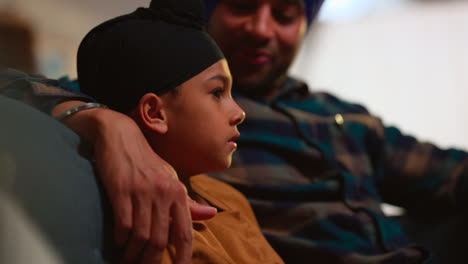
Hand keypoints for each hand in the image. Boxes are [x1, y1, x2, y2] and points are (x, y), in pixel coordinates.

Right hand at [53, 101, 216, 263]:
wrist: (121, 136)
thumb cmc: (147, 162)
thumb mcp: (171, 179)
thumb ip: (188, 202)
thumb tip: (212, 214)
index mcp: (178, 192)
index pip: (184, 232)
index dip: (184, 257)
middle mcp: (163, 192)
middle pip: (160, 240)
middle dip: (150, 261)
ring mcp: (142, 191)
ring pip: (141, 236)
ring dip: (132, 254)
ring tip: (126, 260)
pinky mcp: (121, 189)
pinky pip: (123, 224)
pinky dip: (120, 239)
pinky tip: (117, 243)